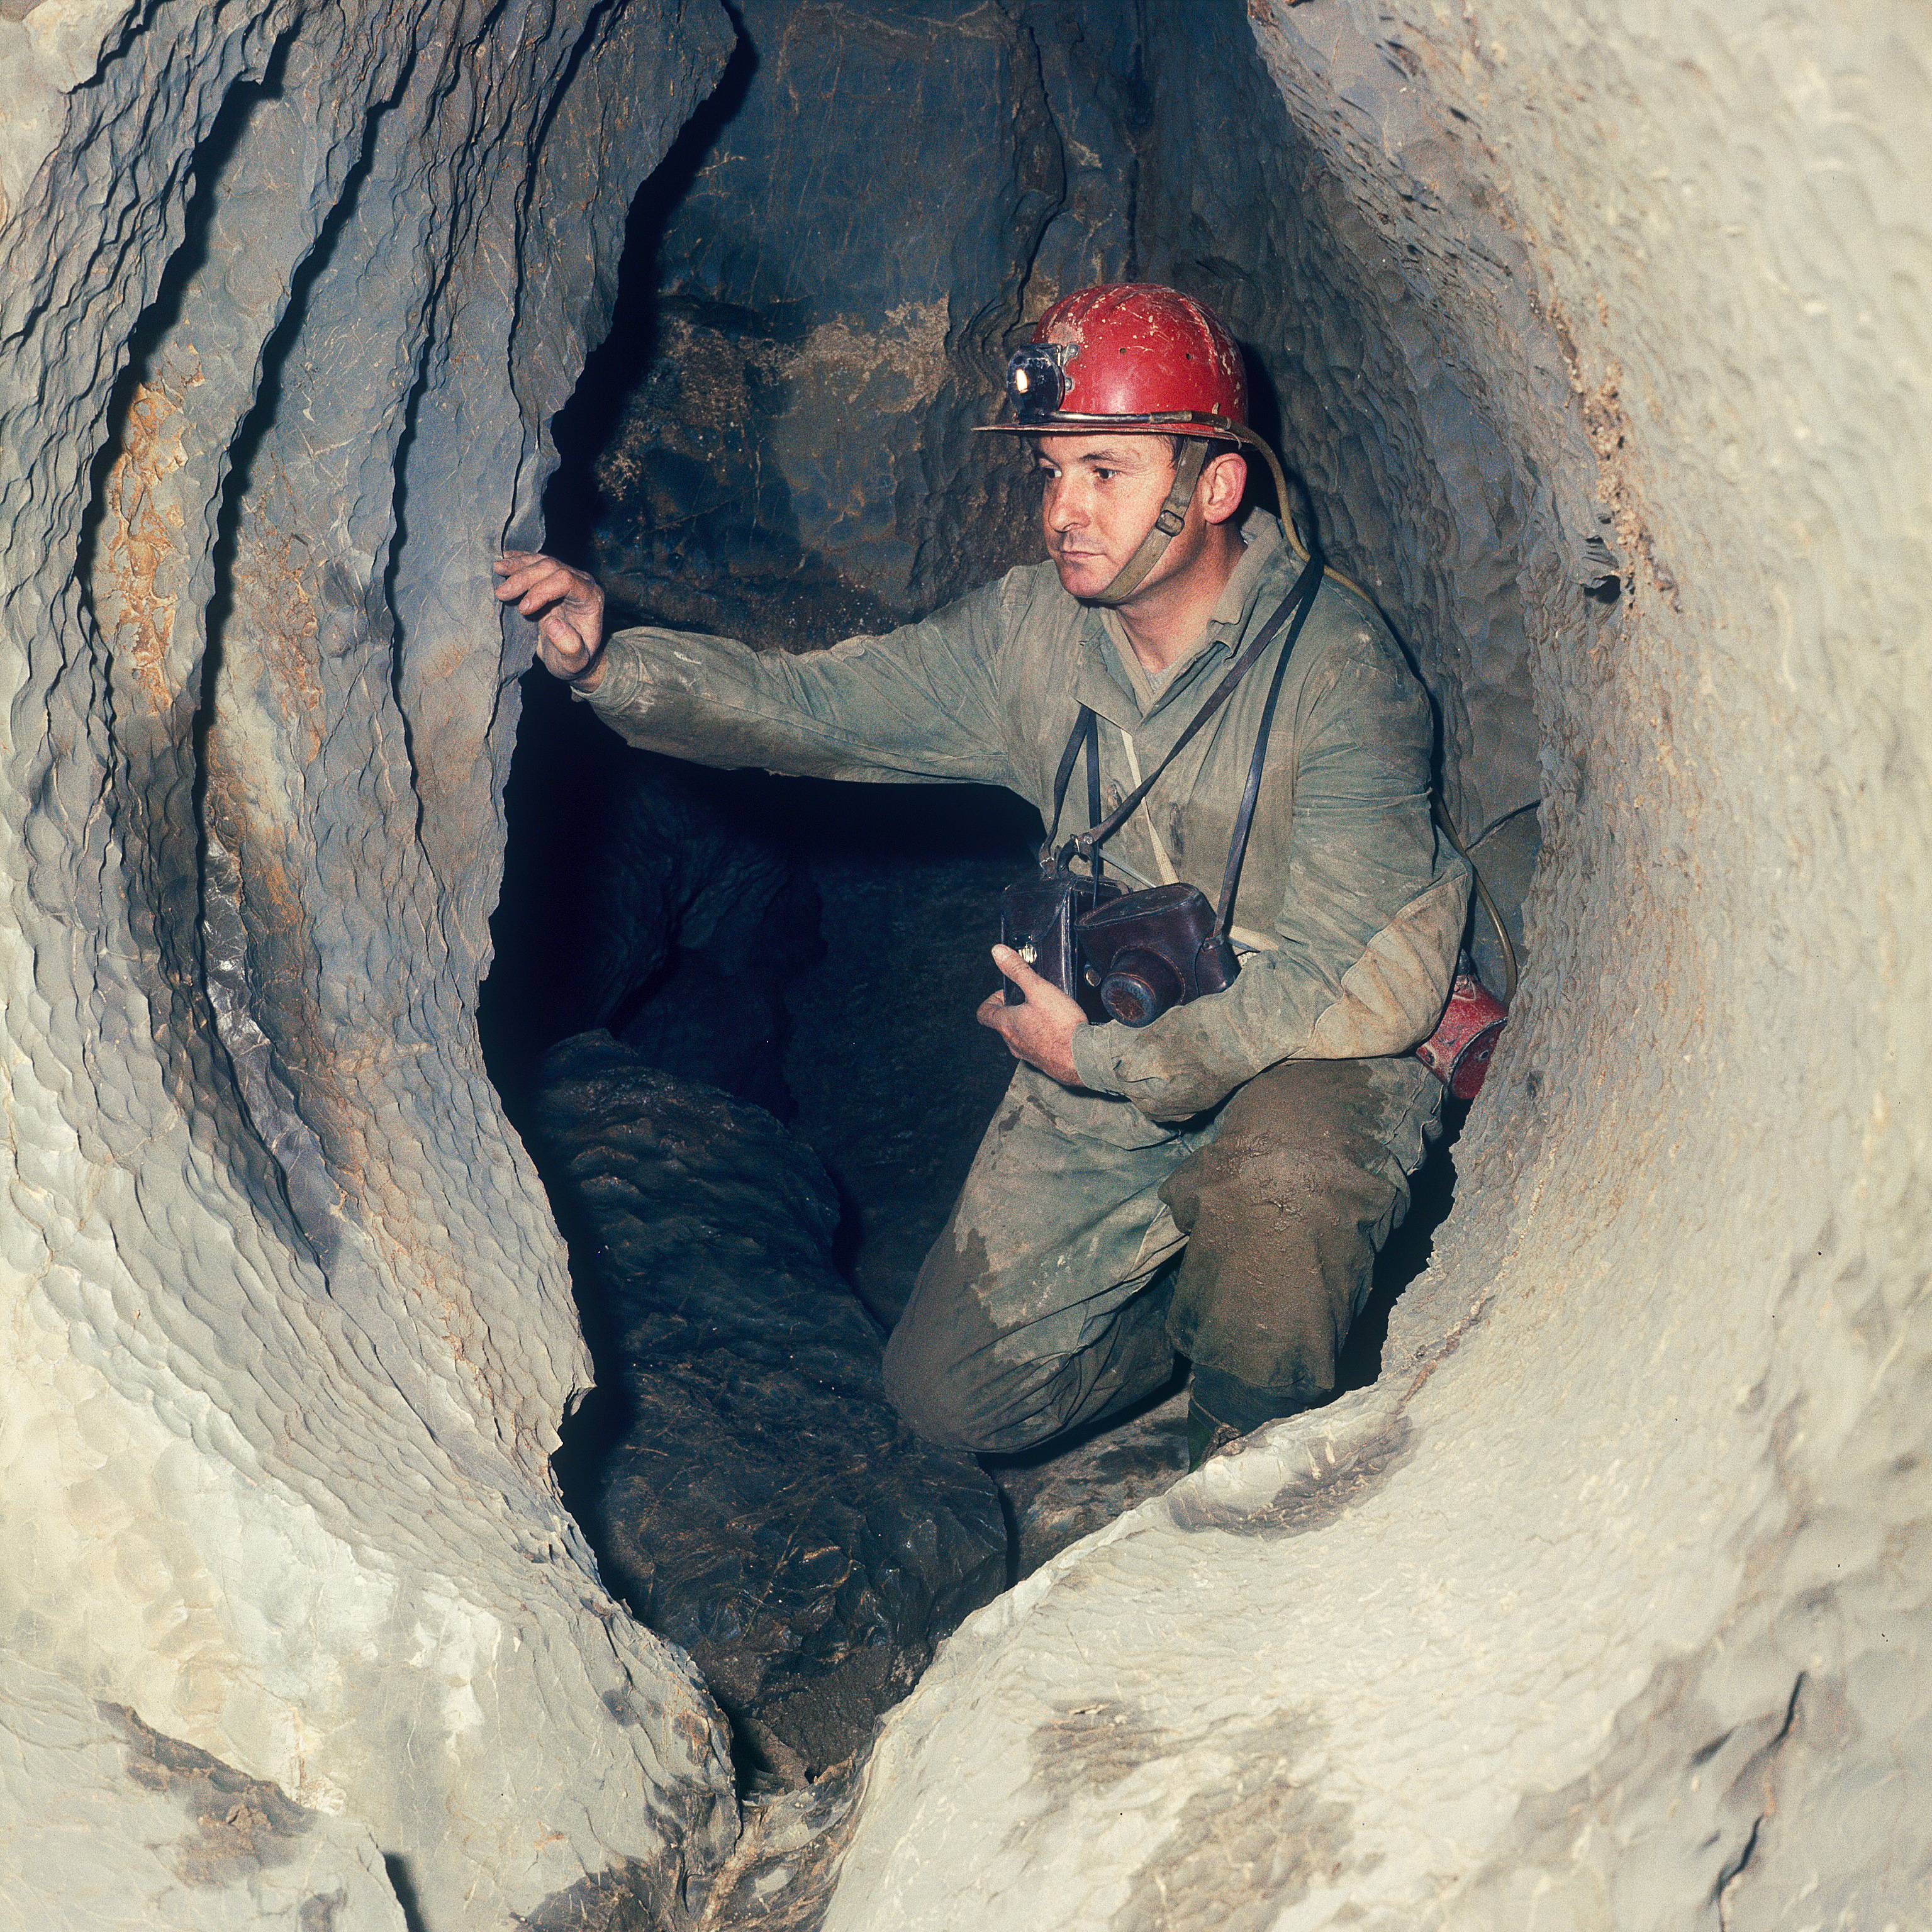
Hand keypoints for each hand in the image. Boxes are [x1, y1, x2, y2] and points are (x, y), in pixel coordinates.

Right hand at [494, 551, 606, 686]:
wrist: (574, 656)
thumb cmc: (575, 660)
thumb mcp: (574, 663)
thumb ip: (570, 647)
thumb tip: (553, 624)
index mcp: (590, 598)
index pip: (565, 581)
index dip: (541, 591)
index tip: (523, 610)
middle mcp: (582, 581)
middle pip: (551, 566)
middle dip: (524, 578)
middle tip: (500, 594)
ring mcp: (567, 575)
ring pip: (541, 560)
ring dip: (517, 565)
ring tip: (496, 570)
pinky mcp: (552, 576)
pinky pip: (535, 560)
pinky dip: (518, 559)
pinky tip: (503, 559)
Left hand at [976, 944, 1086, 1086]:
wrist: (1083, 1058)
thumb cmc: (1061, 1026)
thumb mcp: (1038, 989)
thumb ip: (1018, 970)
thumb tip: (998, 952)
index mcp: (1006, 1024)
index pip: (984, 1013)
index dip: (992, 999)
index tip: (1007, 992)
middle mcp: (1012, 1042)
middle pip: (1002, 1023)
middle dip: (1013, 1008)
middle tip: (1030, 997)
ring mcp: (1027, 1054)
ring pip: (1019, 1035)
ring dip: (1027, 1022)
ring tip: (1046, 1011)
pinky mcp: (1042, 1062)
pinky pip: (1035, 1046)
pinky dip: (1041, 1035)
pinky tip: (1058, 1029)